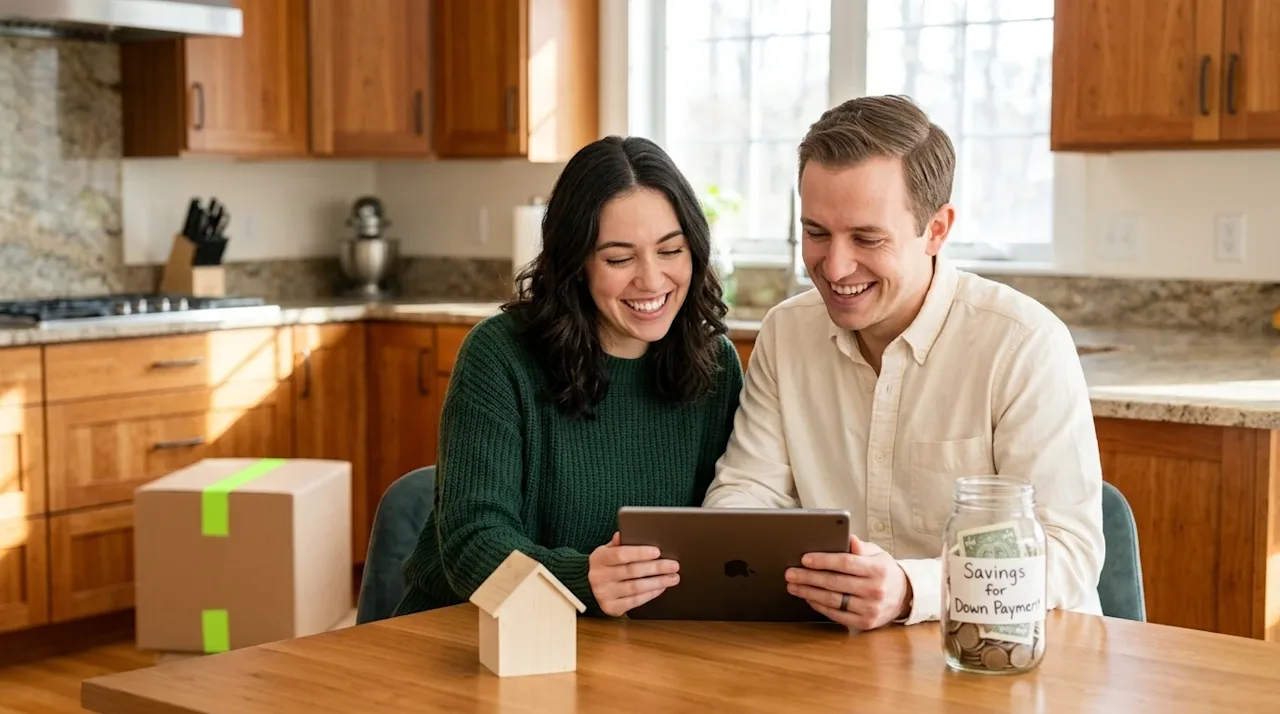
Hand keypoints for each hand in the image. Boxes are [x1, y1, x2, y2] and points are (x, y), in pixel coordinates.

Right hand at [588, 532, 679, 616]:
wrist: (592, 587)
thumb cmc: (606, 565)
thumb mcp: (608, 550)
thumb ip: (618, 543)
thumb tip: (625, 533)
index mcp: (598, 558)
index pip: (620, 554)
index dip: (640, 553)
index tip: (657, 552)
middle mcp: (598, 577)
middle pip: (631, 571)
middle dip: (656, 568)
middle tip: (673, 565)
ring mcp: (603, 594)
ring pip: (635, 587)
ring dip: (658, 582)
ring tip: (673, 577)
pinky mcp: (611, 607)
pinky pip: (635, 601)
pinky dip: (651, 594)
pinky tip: (661, 587)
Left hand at [785, 535, 912, 629]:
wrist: (904, 596)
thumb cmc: (884, 571)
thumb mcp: (878, 554)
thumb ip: (861, 547)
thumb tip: (849, 538)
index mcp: (878, 569)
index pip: (846, 563)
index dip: (823, 561)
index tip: (804, 559)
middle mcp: (875, 590)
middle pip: (835, 582)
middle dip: (809, 577)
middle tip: (791, 573)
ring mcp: (870, 608)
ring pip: (833, 600)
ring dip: (809, 592)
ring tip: (794, 586)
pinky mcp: (865, 622)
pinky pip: (837, 614)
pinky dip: (819, 606)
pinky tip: (808, 598)